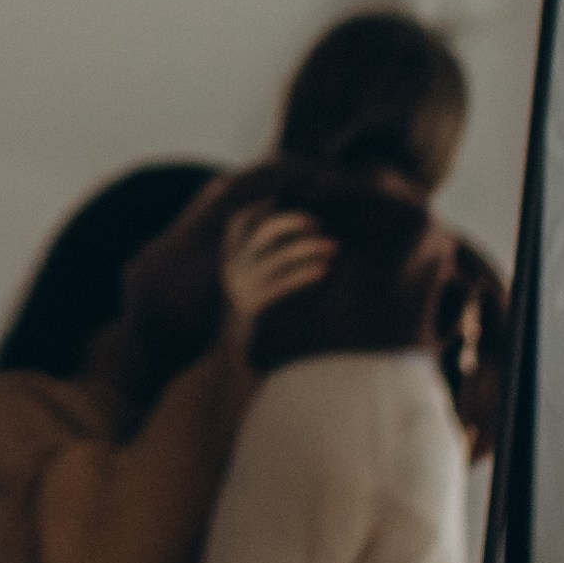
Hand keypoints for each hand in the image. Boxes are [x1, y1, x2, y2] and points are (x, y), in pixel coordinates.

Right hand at [218, 202, 332, 353]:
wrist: (233, 360)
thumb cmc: (252, 317)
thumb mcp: (249, 282)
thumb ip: (264, 259)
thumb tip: (296, 234)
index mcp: (230, 259)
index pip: (240, 221)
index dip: (263, 207)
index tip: (288, 202)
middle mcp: (233, 268)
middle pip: (261, 230)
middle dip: (292, 220)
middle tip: (318, 223)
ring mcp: (242, 287)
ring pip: (277, 255)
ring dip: (309, 247)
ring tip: (333, 247)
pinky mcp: (253, 307)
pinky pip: (282, 283)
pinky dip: (304, 274)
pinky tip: (323, 272)